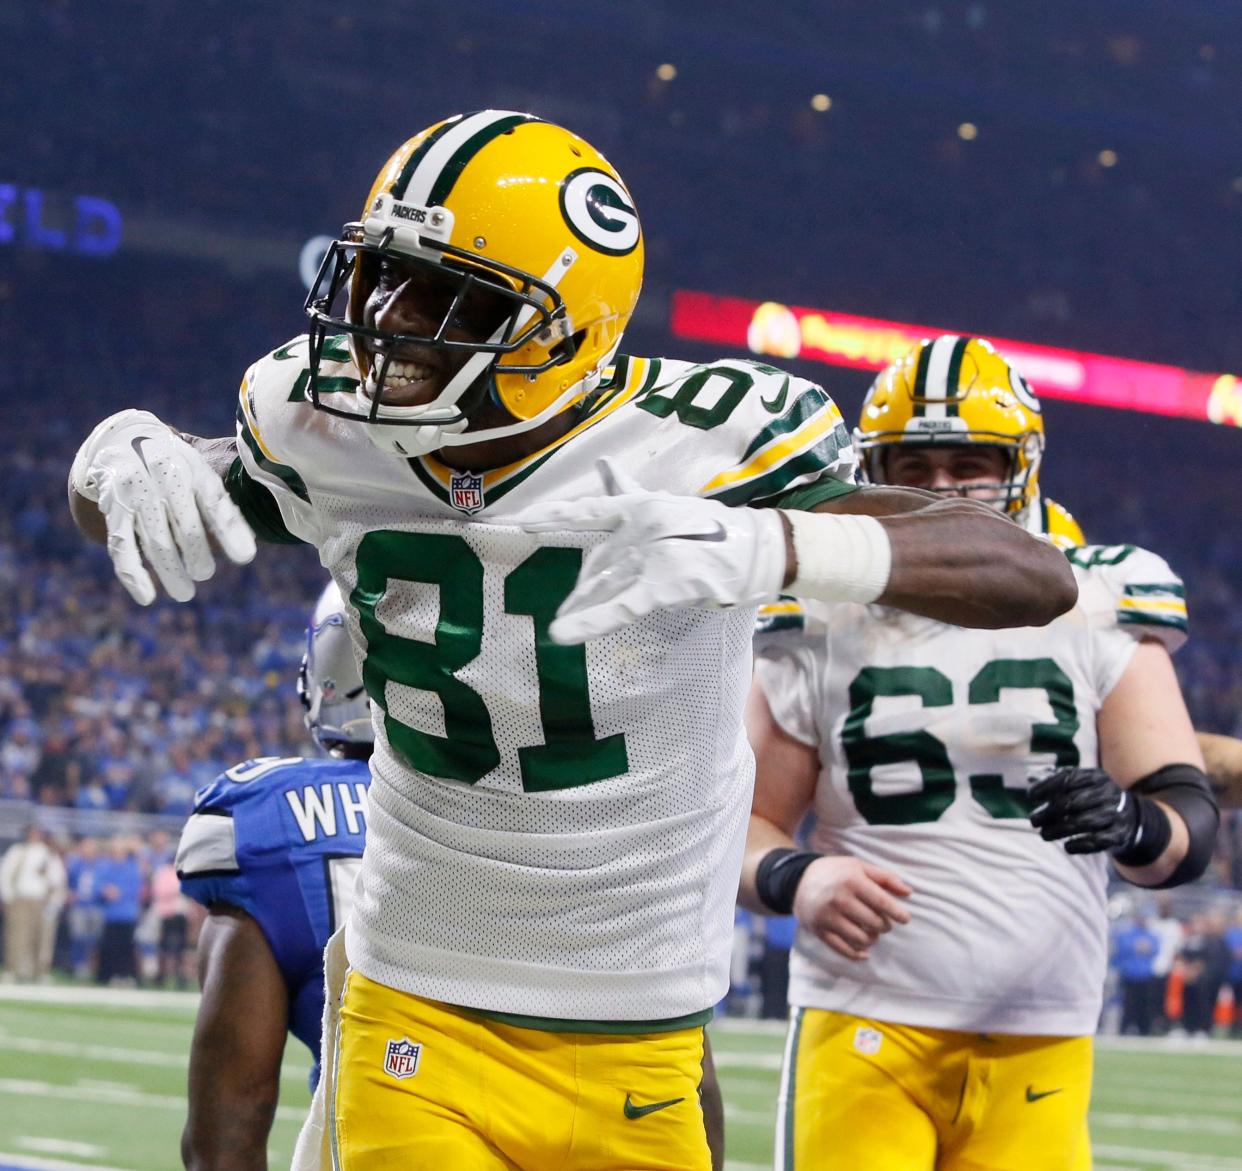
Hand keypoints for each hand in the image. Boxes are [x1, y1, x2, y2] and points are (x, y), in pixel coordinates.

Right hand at [71, 410, 255, 604]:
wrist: (120, 440)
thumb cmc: (175, 467)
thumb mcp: (200, 475)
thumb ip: (222, 507)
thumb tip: (248, 548)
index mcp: (191, 466)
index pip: (214, 500)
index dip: (230, 529)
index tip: (245, 557)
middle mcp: (161, 477)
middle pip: (184, 523)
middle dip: (196, 553)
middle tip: (205, 573)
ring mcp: (134, 492)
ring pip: (155, 539)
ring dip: (170, 571)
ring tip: (185, 593)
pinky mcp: (112, 509)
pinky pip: (122, 546)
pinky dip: (133, 574)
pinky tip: (146, 596)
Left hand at [513, 459, 786, 642]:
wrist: (755, 548)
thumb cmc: (711, 529)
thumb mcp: (666, 504)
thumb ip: (628, 490)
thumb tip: (603, 463)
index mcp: (640, 505)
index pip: (588, 510)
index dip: (553, 516)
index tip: (521, 523)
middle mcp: (642, 526)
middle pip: (598, 561)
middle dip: (583, 587)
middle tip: (566, 609)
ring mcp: (654, 554)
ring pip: (605, 585)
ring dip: (581, 608)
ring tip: (562, 625)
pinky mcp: (666, 583)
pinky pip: (622, 607)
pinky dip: (592, 622)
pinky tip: (565, 634)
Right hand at [792, 856, 912, 961]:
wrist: (799, 880)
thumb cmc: (836, 872)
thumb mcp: (859, 867)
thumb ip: (885, 878)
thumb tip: (909, 893)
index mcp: (851, 880)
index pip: (882, 902)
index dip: (897, 913)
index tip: (905, 919)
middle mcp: (839, 899)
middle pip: (874, 923)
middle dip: (884, 926)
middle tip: (884, 923)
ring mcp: (828, 916)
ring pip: (861, 939)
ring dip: (873, 939)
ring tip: (873, 933)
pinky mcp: (819, 931)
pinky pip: (843, 950)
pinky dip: (858, 954)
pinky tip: (865, 951)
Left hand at [1028, 766, 1139, 854]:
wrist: (1130, 817)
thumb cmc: (1094, 798)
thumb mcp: (1081, 784)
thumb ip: (1057, 781)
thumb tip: (1030, 779)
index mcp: (1096, 776)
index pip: (1069, 778)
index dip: (1047, 786)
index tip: (1030, 796)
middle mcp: (1108, 793)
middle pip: (1074, 802)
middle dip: (1050, 812)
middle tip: (1033, 821)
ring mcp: (1116, 814)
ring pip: (1084, 822)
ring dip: (1060, 830)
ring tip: (1044, 834)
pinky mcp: (1120, 834)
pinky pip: (1098, 841)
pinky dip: (1080, 845)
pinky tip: (1067, 847)